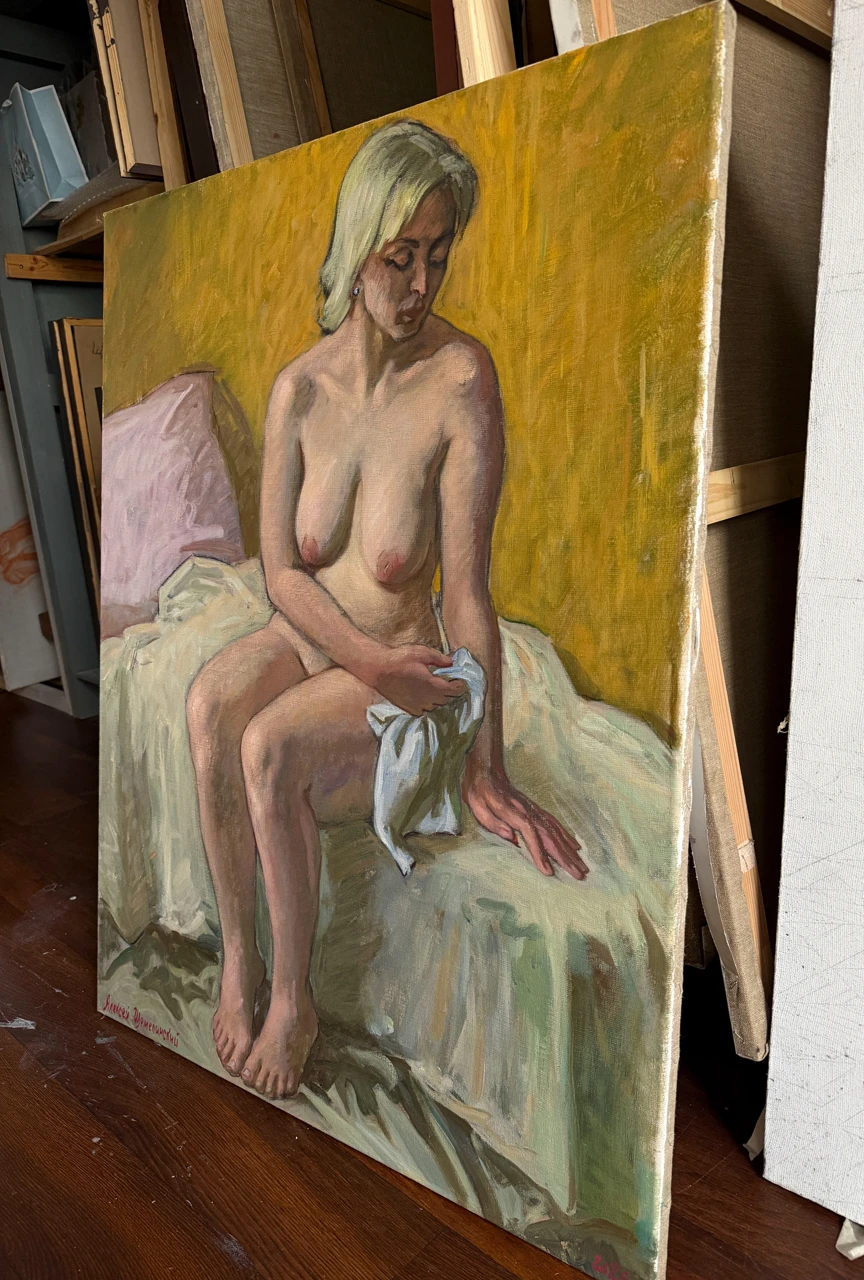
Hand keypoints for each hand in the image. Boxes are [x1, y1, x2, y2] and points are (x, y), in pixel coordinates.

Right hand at [367, 645, 466, 715]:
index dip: (460, 686)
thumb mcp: (422, 653)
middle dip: (450, 692)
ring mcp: (418, 706)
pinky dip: (428, 705)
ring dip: (439, 699)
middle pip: (447, 699)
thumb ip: (439, 658)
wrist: (378, 670)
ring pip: (436, 706)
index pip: (455, 691)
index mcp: (433, 685)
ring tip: (438, 689)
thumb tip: (452, 662)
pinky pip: (424, 711)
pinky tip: (426, 697)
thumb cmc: (399, 659)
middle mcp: (427, 699)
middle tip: (451, 683)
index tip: (461, 681)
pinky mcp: (409, 709)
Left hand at [465, 769, 588, 879]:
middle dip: (565, 857)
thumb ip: (493, 822)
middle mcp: (529, 812)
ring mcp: (535, 810)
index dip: (540, 853)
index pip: (530, 834)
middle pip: (550, 836)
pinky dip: (567, 837)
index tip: (548, 872)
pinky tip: (575, 847)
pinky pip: (555, 825)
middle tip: (579, 875)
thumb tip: (511, 837)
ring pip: (556, 832)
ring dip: (570, 851)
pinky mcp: (536, 810)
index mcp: (513, 813)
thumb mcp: (476, 806)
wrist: (486, 770)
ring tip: (582, 867)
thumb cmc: (479, 792)